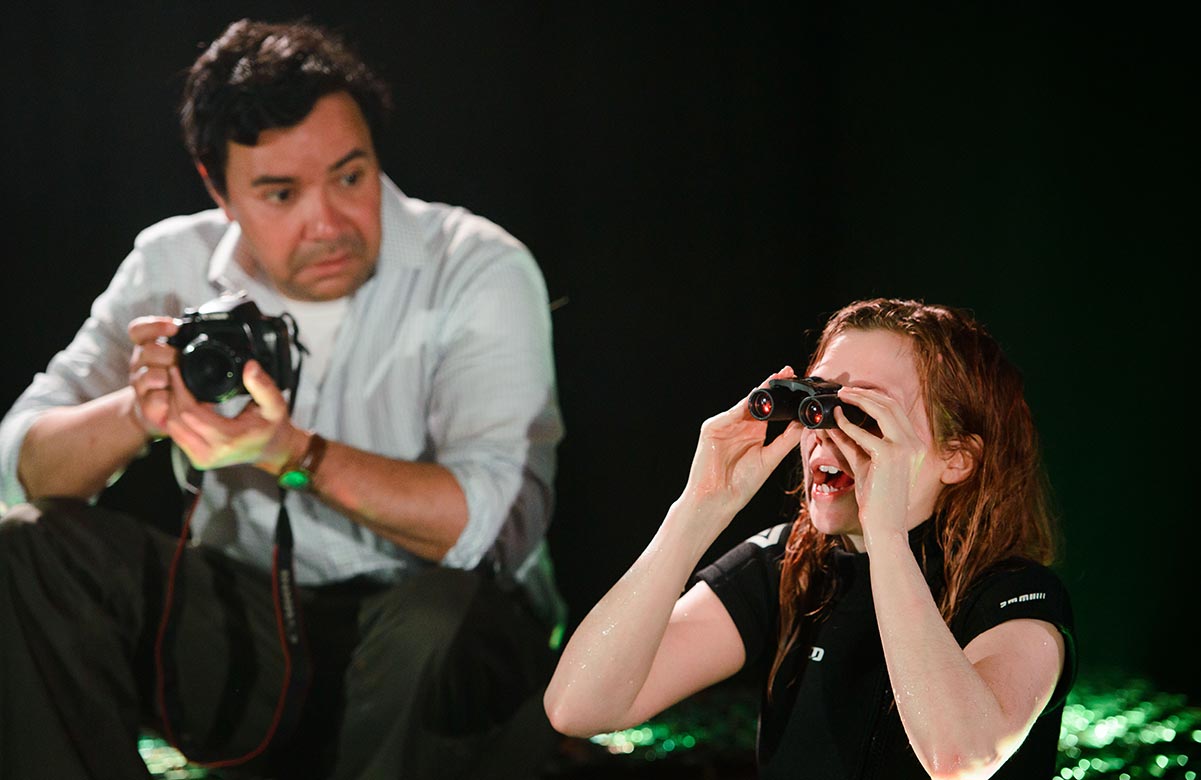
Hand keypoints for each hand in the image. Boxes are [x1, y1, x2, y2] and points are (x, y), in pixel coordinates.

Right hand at [127, 316, 180, 438]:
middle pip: (147, 350)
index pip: (139, 330)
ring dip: (166, 377)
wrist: (165, 412)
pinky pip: (154, 399)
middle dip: (169, 354)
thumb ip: (191, 347)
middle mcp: (141, 364)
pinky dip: (167, 399)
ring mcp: (142, 385)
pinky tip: (173, 398)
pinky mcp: (146, 405)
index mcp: (149, 348)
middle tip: (181, 361)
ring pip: (148, 375)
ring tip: (176, 380)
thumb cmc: (180, 381)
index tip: (175, 327)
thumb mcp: (185, 360)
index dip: (153, 326)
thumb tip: (221, 336)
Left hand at [164, 359, 297, 471]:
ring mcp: (202, 459)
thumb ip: (263, 386)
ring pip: (172, 428)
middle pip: (176, 419)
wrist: (271, 450)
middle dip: (174, 395)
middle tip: (176, 376)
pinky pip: (177, 435)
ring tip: (182, 389)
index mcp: (227, 440)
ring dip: (173, 406)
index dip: (180, 389)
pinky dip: (177, 417)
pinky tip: (188, 405)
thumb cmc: (271, 428)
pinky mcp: (197, 459)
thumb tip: (250, 367)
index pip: (190, 412)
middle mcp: (210, 453)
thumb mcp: (274, 404)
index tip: (178, 371)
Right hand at [680, 367, 804, 519]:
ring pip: (745, 403)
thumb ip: (787, 439)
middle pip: (757, 400)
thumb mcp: (770, 458)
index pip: (769, 408)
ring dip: (761, 390)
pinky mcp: (712, 427)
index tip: (797, 383)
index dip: (782, 396)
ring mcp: (725, 425)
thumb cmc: (741, 484)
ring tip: (778, 378)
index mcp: (753, 433)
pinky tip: (758, 397)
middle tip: (789, 371)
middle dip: (772, 385)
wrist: (718, 499)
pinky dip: (745, 404)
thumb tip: (806, 423)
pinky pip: (732, 413)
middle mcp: (739, 425)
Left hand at [826, 386, 936, 543]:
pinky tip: (836, 420)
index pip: (896, 410)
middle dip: (865, 393)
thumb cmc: (876, 498)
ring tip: (840, 396)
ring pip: (882, 409)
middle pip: (891, 404)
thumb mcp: (863, 463)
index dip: (874, 397)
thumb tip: (833, 421)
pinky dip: (847, 424)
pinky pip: (864, 433)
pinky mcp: (889, 456)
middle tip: (843, 390)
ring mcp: (905, 448)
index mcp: (914, 445)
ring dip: (859, 399)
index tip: (854, 393)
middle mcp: (914, 443)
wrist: (885, 525)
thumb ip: (851, 441)